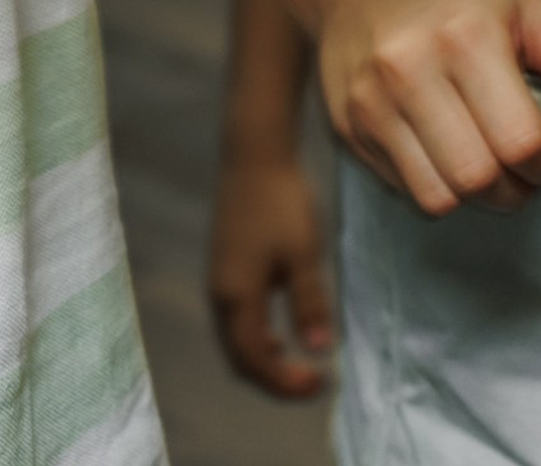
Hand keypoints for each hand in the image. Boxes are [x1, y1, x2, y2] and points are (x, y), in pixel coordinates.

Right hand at [208, 150, 334, 399]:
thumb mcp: (304, 252)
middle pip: (240, 358)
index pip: (256, 361)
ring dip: (263, 361)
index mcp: (236, 297)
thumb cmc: (281, 201)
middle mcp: (220, 295)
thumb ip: (310, 303)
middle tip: (311, 384)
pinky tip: (278, 334)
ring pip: (235, 340)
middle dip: (273, 379)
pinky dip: (255, 338)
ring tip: (298, 368)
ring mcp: (219, 280)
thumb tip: (321, 349)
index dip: (285, 383)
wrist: (254, 154)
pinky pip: (235, 320)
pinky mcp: (225, 267)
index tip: (320, 385)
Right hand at [314, 0, 540, 217]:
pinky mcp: (349, 128)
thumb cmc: (468, 2)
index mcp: (466, 35)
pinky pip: (407, 194)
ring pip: (440, 199)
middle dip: (517, 186)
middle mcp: (410, 67)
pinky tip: (448, 150)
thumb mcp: (538, 15)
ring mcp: (371, 101)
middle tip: (522, 157)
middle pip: (479, 180)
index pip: (521, 144)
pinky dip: (439, 187)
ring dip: (477, 194)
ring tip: (487, 156)